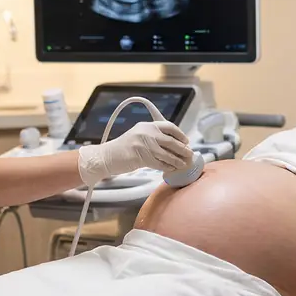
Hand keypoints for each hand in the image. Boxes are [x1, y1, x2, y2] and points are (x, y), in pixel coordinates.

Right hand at [78, 121, 193, 184]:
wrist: (106, 156)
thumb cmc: (122, 149)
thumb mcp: (138, 135)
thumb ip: (153, 137)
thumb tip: (173, 144)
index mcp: (147, 125)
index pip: (169, 127)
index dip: (180, 135)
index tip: (186, 141)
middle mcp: (147, 132)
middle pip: (171, 141)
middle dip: (183, 149)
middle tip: (189, 155)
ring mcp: (144, 144)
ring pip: (167, 154)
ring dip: (177, 160)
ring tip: (184, 164)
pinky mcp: (142, 157)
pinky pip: (160, 163)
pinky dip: (167, 167)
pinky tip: (172, 169)